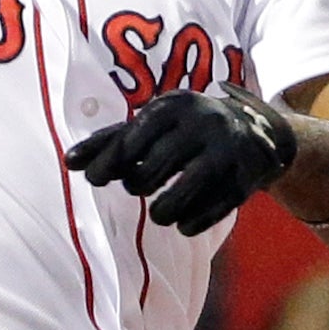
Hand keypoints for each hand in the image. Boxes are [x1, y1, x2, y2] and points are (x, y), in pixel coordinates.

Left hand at [67, 85, 296, 234]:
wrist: (258, 132)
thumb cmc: (187, 130)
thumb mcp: (155, 125)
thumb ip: (113, 142)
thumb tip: (70, 162)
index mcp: (175, 105)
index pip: (133, 138)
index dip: (110, 161)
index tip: (96, 179)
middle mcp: (204, 122)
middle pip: (155, 166)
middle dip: (139, 183)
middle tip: (138, 187)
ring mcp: (228, 150)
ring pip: (184, 192)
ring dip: (163, 211)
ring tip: (159, 212)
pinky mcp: (246, 179)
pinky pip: (212, 211)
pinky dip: (192, 223)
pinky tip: (183, 224)